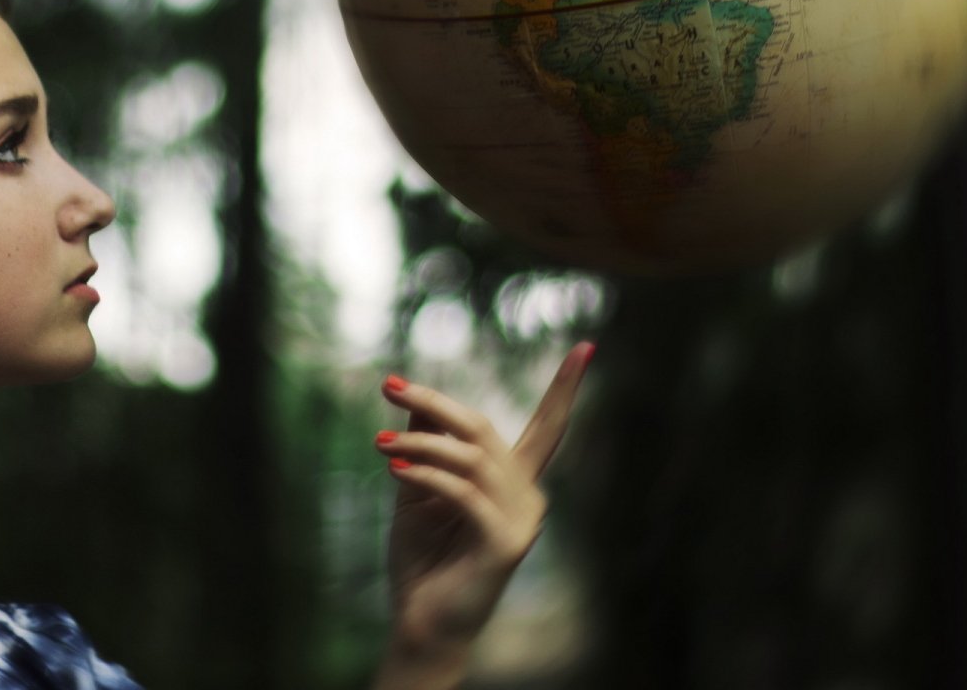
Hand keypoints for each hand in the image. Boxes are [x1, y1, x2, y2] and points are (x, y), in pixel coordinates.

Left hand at [369, 342, 594, 688]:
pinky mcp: (506, 543)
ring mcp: (522, 520)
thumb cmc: (423, 558)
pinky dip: (427, 474)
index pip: (548, 426)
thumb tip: (414, 396)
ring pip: (470, 456)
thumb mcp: (419, 487)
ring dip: (419, 442)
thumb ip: (425, 443)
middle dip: (434, 402)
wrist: (420, 621)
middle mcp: (528, 495)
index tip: (587, 346)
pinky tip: (395, 469)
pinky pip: (464, 492)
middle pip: (483, 428)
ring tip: (379, 444)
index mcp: (515, 481)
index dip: (566, 388)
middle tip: (388, 387)